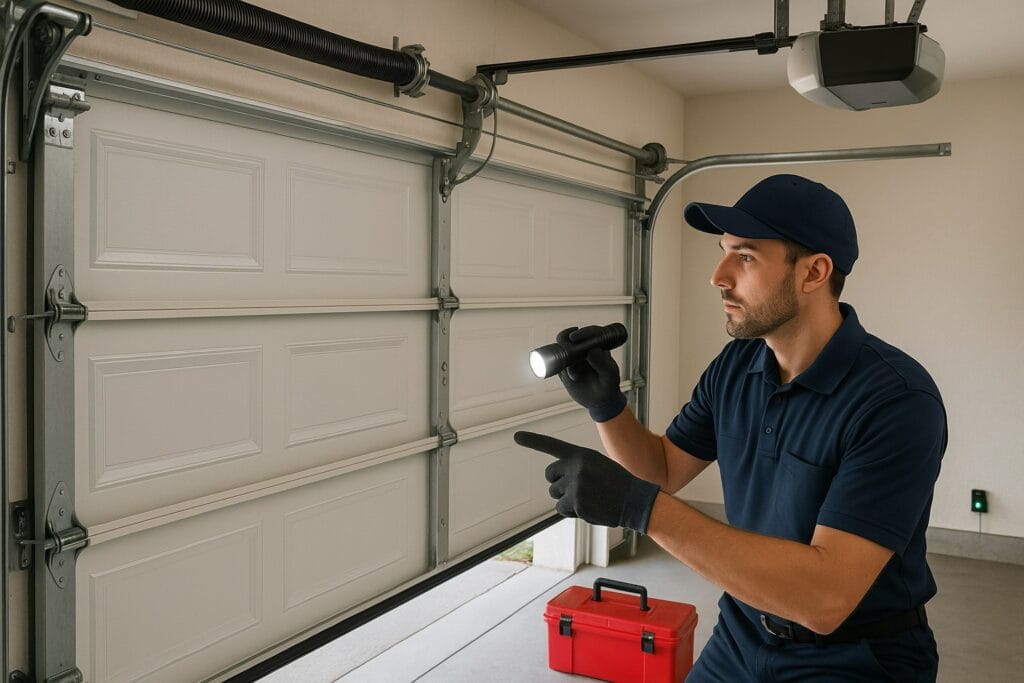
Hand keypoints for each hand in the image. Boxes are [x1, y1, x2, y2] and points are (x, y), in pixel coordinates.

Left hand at [514, 431, 659, 533]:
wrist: (636, 500)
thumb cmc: (616, 484)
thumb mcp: (597, 465)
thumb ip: (576, 468)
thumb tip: (555, 482)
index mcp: (581, 454)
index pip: (553, 446)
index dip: (533, 441)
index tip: (516, 436)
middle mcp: (576, 467)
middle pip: (550, 476)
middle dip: (559, 484)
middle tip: (579, 488)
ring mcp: (575, 485)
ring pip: (555, 494)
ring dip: (566, 499)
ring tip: (589, 498)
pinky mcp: (576, 502)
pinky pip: (562, 509)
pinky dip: (571, 512)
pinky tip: (589, 508)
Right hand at [555, 326, 626, 421]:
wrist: (600, 400)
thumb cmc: (608, 384)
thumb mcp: (609, 376)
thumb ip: (602, 363)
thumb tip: (593, 350)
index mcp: (597, 345)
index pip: (590, 333)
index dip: (582, 333)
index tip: (574, 337)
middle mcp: (583, 349)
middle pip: (570, 337)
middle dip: (565, 341)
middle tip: (567, 350)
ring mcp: (572, 358)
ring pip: (560, 351)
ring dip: (562, 358)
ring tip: (575, 377)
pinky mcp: (563, 369)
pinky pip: (554, 364)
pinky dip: (553, 366)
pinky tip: (561, 374)